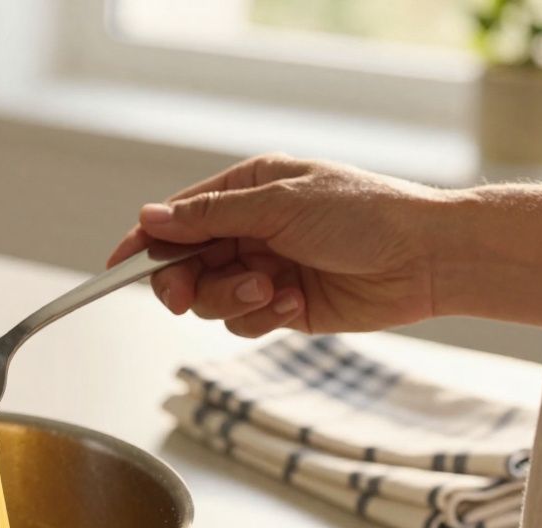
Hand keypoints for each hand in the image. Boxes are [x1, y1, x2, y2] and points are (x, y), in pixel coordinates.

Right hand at [110, 154, 448, 336]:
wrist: (425, 259)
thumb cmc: (363, 214)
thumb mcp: (279, 204)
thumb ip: (209, 216)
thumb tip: (150, 217)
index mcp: (244, 192)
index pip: (176, 220)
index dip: (143, 244)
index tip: (116, 267)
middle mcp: (248, 230)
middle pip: (183, 266)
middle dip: (184, 282)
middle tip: (183, 295)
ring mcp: (262, 269)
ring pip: (209, 299)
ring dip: (232, 298)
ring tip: (273, 288)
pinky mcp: (281, 305)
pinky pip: (241, 321)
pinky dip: (260, 316)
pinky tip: (294, 300)